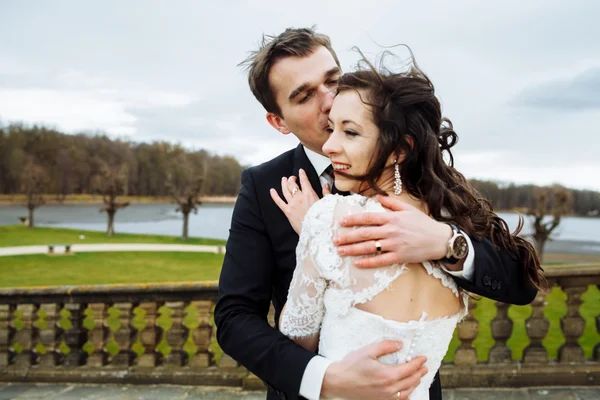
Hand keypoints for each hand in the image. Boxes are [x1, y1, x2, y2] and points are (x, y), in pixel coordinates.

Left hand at [270, 169, 331, 234]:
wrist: (315, 230)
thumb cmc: (322, 218)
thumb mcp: (327, 204)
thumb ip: (326, 193)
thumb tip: (326, 185)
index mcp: (309, 194)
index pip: (304, 181)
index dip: (302, 174)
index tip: (300, 171)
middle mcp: (299, 197)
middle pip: (292, 184)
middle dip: (291, 179)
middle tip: (292, 177)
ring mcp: (292, 204)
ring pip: (285, 190)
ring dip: (284, 183)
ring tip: (283, 179)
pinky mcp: (287, 211)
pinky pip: (279, 202)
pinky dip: (274, 196)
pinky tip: (272, 191)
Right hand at [321, 340, 427, 399]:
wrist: (338, 381)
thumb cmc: (351, 366)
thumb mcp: (368, 351)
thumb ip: (386, 346)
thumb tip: (399, 344)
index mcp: (388, 375)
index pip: (409, 368)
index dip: (418, 363)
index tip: (423, 358)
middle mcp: (389, 388)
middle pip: (411, 381)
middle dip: (419, 373)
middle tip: (424, 367)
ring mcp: (385, 397)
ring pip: (407, 392)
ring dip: (415, 383)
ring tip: (418, 377)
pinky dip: (406, 395)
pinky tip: (407, 391)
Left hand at [334, 195, 452, 267]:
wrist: (439, 239)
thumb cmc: (423, 223)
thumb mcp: (408, 209)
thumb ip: (391, 202)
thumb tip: (377, 197)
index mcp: (391, 218)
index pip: (367, 218)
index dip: (353, 220)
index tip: (341, 222)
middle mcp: (391, 231)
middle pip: (364, 233)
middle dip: (347, 237)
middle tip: (334, 240)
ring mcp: (394, 245)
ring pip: (369, 247)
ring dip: (353, 249)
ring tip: (340, 251)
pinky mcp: (399, 257)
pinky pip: (380, 260)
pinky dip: (368, 262)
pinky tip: (357, 263)